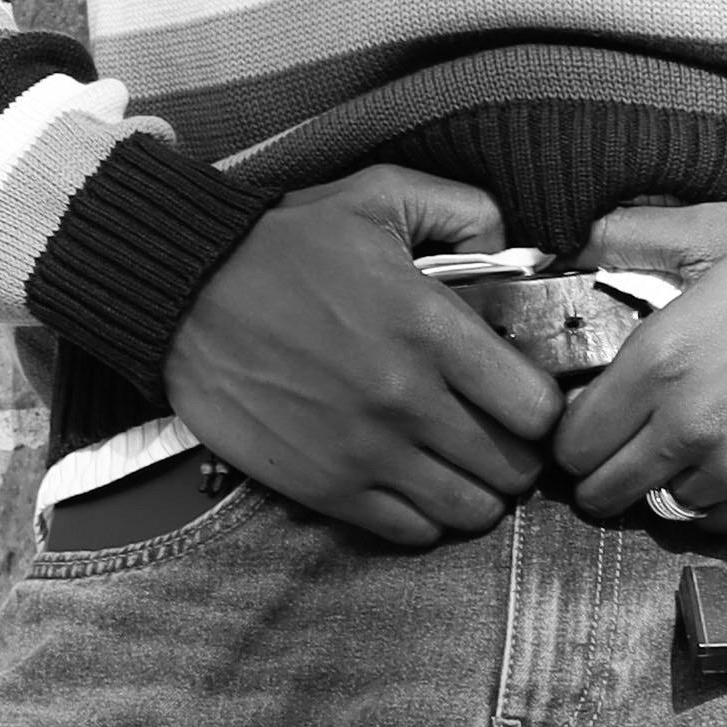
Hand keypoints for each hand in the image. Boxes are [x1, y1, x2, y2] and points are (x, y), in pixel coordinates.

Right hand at [165, 168, 559, 542]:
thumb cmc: (283, 244)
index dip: (544, 409)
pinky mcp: (324, 487)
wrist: (182, 293)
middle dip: (517, 454)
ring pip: (469, 511)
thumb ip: (462, 209)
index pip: (538, 409)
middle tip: (496, 433)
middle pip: (512, 469)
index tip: (526, 398)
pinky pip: (410, 532)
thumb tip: (513, 247)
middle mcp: (407, 401)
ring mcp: (365, 453)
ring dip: (475, 491)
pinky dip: (424, 517)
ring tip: (458, 463)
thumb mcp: (377, 194)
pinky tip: (412, 482)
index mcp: (431, 329)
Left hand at [550, 201, 726, 534]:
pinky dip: (720, 499)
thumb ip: (626, 237)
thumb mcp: (714, 229)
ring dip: (669, 482)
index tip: (591, 418)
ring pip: (665, 508)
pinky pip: (723, 523)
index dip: (574, 429)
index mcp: (662, 360)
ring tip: (696, 441)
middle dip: (605, 468)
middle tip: (628, 442)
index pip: (574, 438)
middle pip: (605, 490)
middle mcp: (693, 427)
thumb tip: (571, 249)